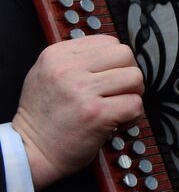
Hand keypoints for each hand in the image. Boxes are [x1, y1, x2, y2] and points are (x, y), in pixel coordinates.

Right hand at [12, 36, 143, 191]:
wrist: (30, 149)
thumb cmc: (42, 116)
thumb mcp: (45, 75)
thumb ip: (74, 59)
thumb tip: (110, 54)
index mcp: (57, 55)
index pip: (108, 41)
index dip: (116, 61)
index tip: (110, 77)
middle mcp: (68, 69)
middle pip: (125, 55)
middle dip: (129, 74)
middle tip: (120, 91)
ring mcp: (83, 91)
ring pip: (135, 77)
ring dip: (134, 94)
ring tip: (119, 106)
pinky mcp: (97, 114)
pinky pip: (135, 103)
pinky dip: (135, 115)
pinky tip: (121, 122)